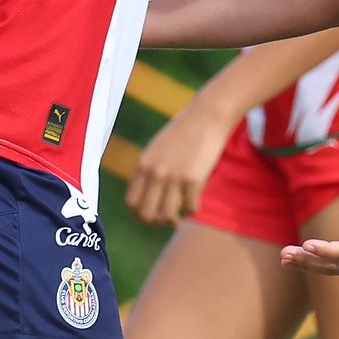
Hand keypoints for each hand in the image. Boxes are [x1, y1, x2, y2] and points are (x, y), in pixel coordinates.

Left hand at [125, 105, 236, 226]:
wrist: (206, 117)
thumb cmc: (183, 132)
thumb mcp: (157, 149)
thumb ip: (149, 169)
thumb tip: (147, 195)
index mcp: (143, 165)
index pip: (131, 202)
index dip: (139, 215)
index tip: (149, 216)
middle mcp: (155, 173)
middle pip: (146, 213)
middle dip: (155, 222)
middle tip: (165, 220)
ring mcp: (174, 177)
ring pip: (167, 215)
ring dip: (173, 220)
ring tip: (179, 216)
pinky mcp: (193, 179)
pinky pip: (190, 208)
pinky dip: (192, 210)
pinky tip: (195, 203)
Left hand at [283, 180, 338, 276]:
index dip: (327, 251)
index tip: (307, 246)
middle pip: (336, 264)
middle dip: (309, 261)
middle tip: (284, 255)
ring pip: (334, 267)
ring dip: (309, 264)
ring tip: (284, 258)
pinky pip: (337, 263)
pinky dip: (317, 262)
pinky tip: (300, 257)